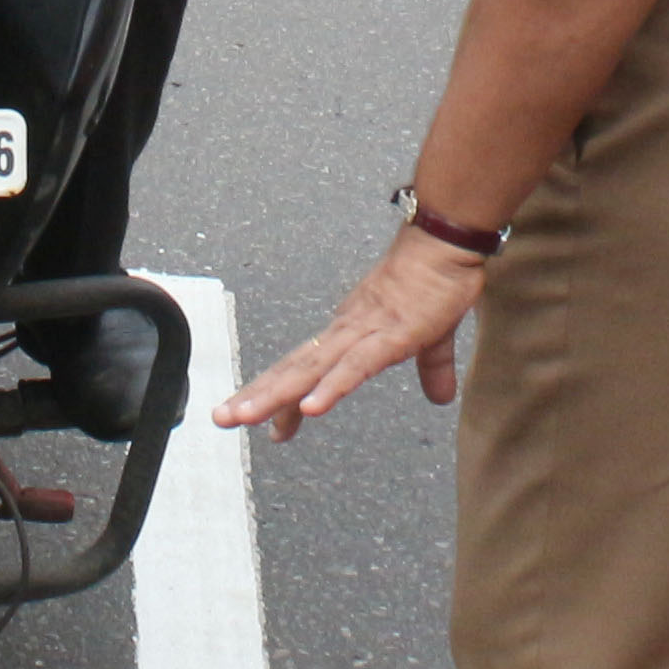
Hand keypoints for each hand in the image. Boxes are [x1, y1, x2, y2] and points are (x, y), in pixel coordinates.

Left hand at [214, 232, 485, 438]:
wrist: (446, 242)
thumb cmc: (436, 282)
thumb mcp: (433, 337)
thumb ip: (432, 368)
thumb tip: (442, 398)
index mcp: (350, 333)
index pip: (307, 370)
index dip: (283, 397)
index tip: (267, 426)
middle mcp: (344, 333)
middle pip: (292, 371)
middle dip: (257, 397)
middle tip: (221, 418)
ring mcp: (362, 334)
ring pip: (309, 370)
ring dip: (275, 396)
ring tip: (243, 418)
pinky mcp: (388, 338)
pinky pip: (353, 368)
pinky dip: (330, 388)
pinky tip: (310, 409)